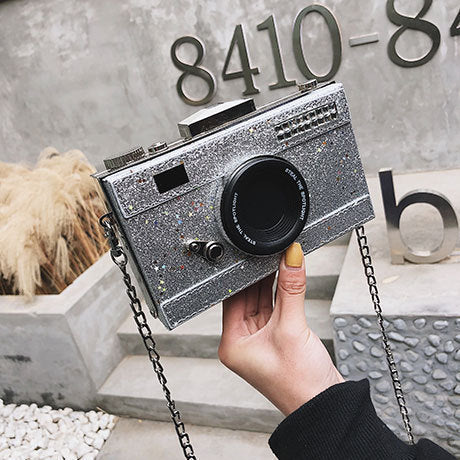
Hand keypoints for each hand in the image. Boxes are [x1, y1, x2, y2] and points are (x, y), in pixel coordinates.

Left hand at [218, 242, 343, 415]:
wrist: (325, 406)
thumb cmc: (300, 384)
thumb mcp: (292, 328)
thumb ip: (291, 289)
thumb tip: (291, 258)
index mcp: (232, 344)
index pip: (232, 298)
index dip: (245, 276)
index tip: (255, 255)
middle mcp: (242, 342)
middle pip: (247, 298)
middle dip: (260, 276)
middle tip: (271, 254)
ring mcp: (260, 340)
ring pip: (262, 301)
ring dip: (272, 283)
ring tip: (281, 261)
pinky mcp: (276, 338)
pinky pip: (275, 309)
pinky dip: (282, 294)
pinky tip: (287, 279)